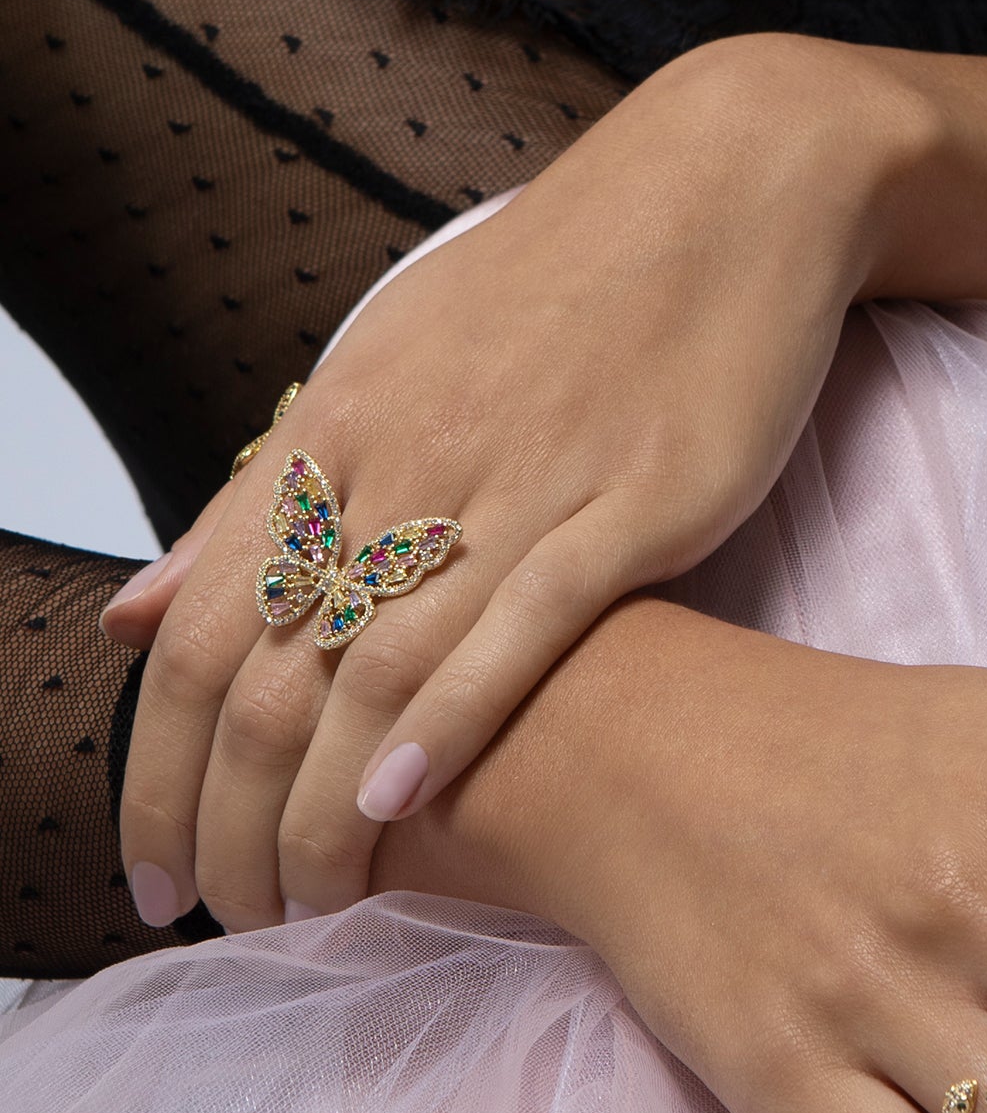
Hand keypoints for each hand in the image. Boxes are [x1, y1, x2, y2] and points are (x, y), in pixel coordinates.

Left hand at [99, 32, 930, 930]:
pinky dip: (449, 720)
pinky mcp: (629, 508)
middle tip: (219, 914)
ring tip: (305, 901)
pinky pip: (518, 627)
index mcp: (334, 432)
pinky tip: (400, 804)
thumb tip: (136, 608)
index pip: (194, 631)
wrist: (724, 198)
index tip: (150, 867)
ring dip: (321, 805)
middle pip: (265, 672)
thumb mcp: (387, 371)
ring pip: (377, 671)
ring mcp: (518, 484)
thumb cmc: (560, 296)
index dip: (153, 766)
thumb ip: (262, 500)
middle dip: (223, 816)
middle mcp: (402, 462)